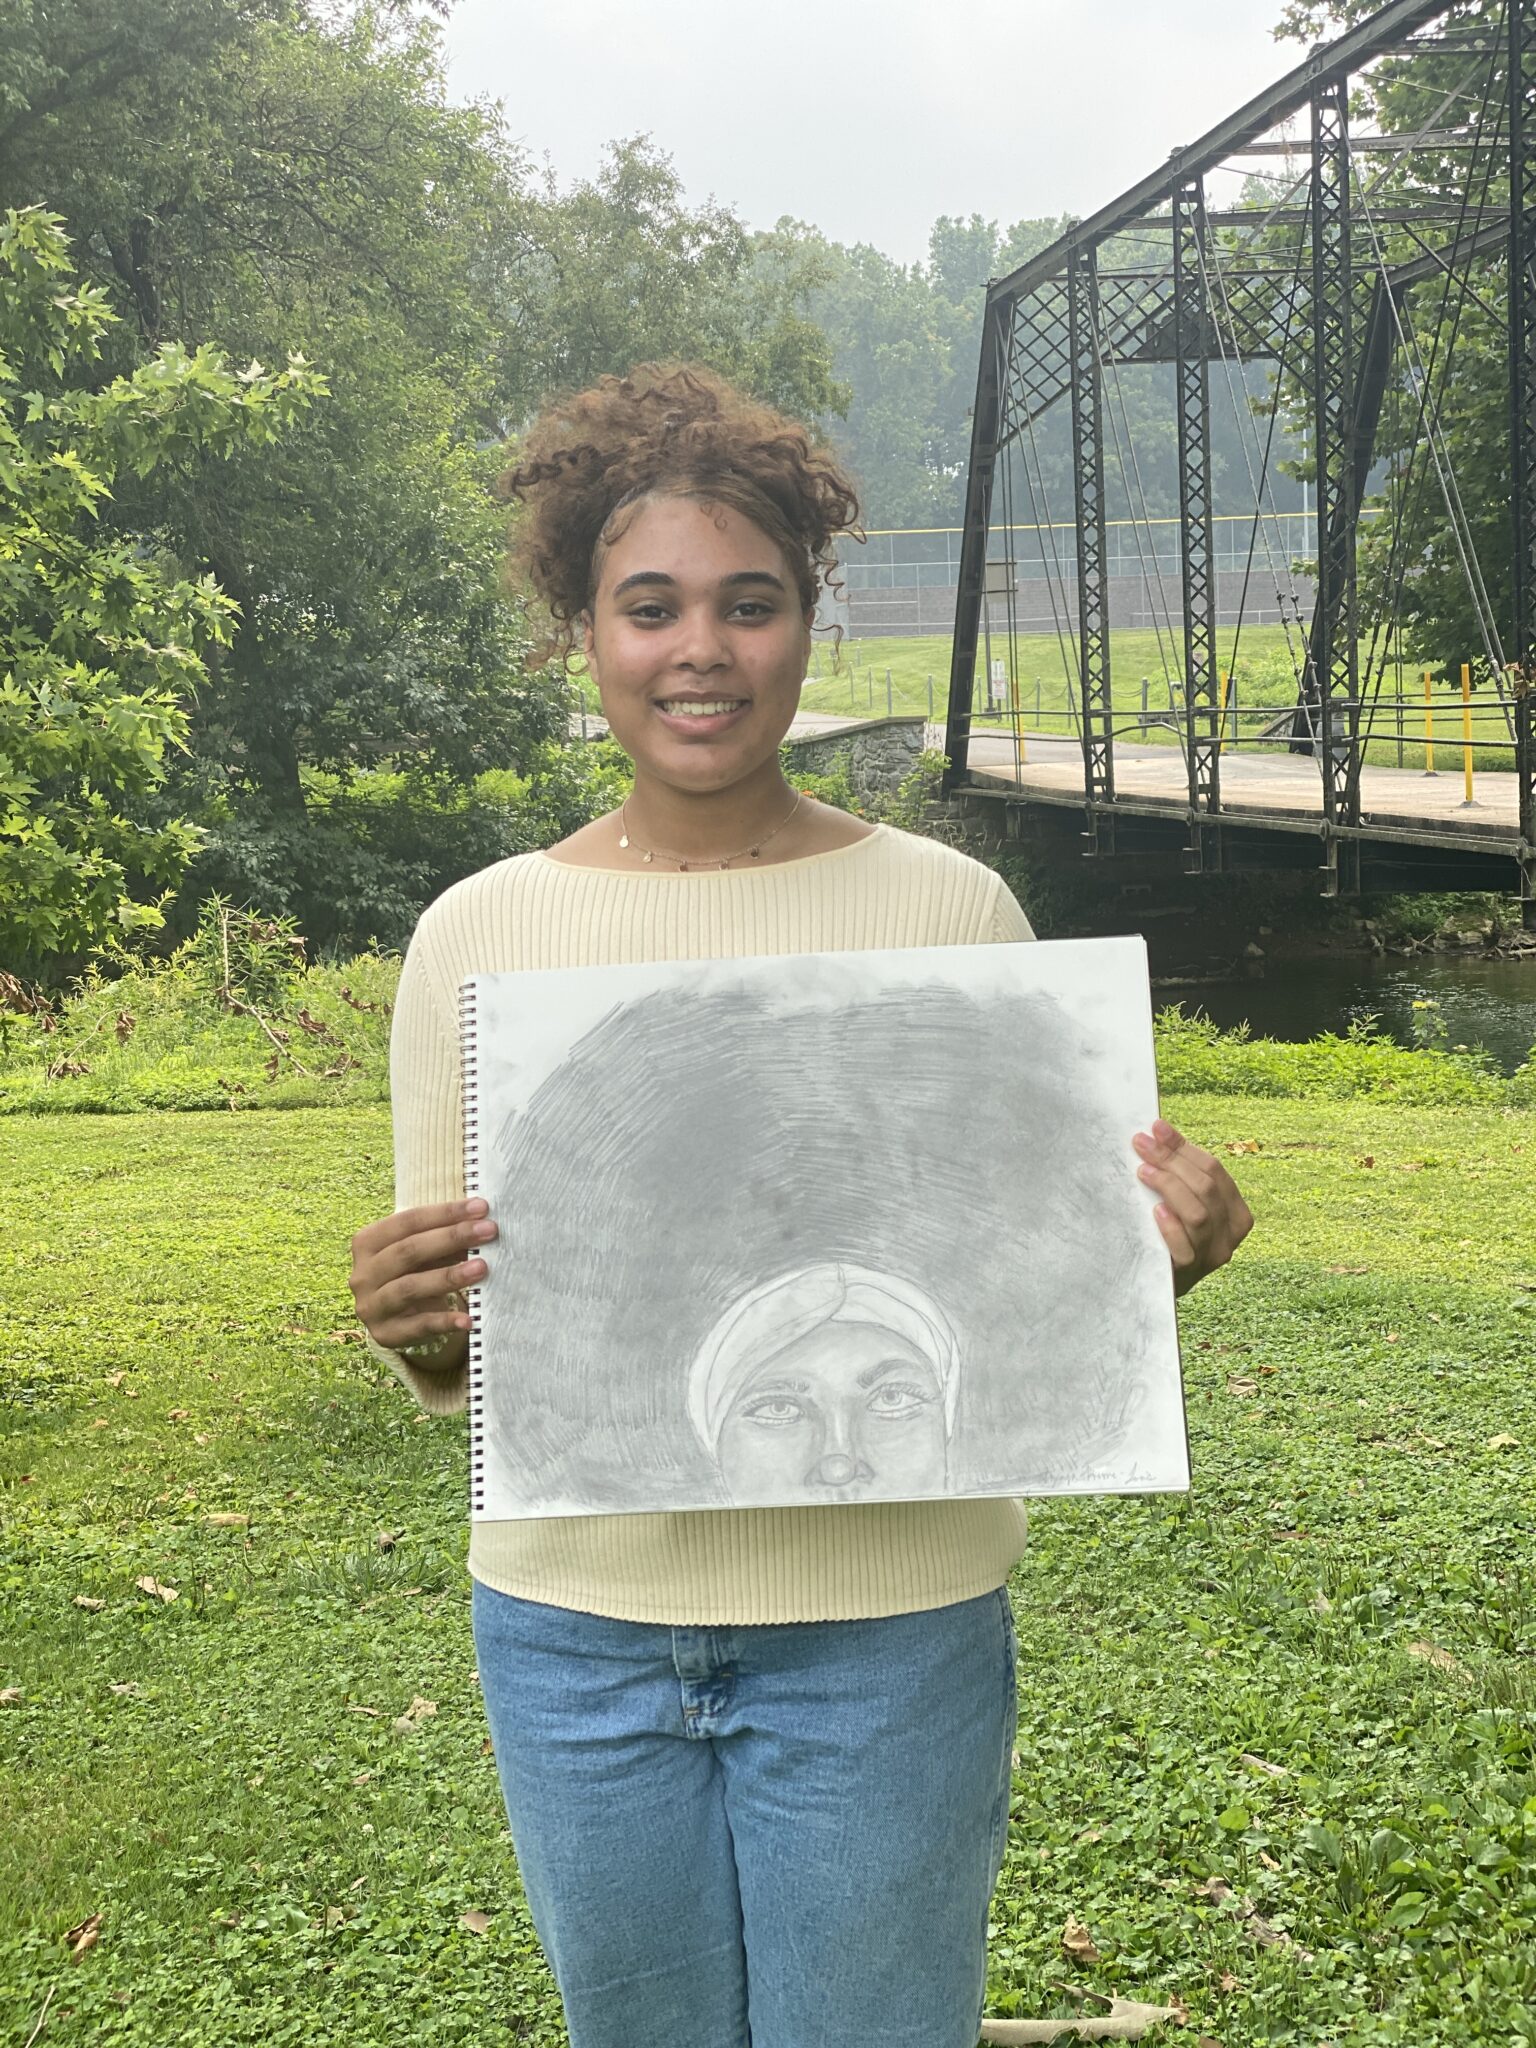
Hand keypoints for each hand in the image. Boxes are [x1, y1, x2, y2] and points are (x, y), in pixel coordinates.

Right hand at [348, 1198, 496, 1354]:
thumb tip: (482, 1223)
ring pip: (410, 1288)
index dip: (445, 1213)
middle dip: (452, 1238)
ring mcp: (372, 1306)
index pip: (407, 1221)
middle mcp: (363, 1274)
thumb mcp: (421, 1251)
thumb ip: (444, 1237)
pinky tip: (468, 1319)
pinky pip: (418, 1326)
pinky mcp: (386, 1334)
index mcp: (366, 1243)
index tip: (481, 1208)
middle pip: (408, 1251)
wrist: (394, 1317)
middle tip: (489, 1231)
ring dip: (448, 1277)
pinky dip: (444, 1321)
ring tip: (482, 1267)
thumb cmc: (412, 1271)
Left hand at [1133, 1119, 1252, 1297]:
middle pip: (1206, 1188)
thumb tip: (1157, 1133)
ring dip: (1169, 1187)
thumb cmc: (1171, 1235)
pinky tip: (1156, 1211)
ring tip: (1143, 1171)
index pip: (1214, 1171)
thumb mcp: (1184, 1203)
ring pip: (1199, 1214)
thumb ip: (1181, 1175)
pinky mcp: (1191, 1274)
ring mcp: (1213, 1256)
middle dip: (1172, 1161)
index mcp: (1237, 1212)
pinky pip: (1185, 1249)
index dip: (1184, 1147)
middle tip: (1142, 1144)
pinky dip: (1171, 1227)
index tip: (1156, 1128)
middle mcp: (1232, 1235)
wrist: (1159, 1284)